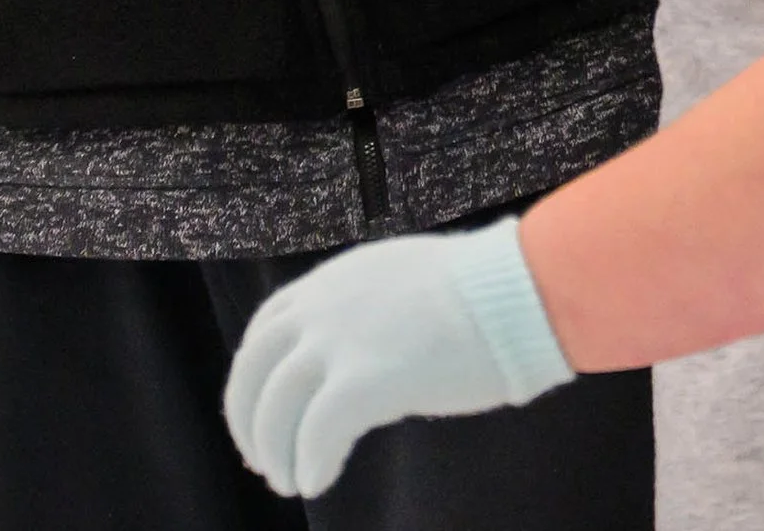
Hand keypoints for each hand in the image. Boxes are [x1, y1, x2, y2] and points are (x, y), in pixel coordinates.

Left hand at [224, 218, 573, 498]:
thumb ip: (364, 310)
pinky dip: (310, 464)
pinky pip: (316, 435)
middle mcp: (323, 307)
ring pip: (277, 410)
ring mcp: (340, 343)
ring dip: (277, 453)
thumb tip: (357, 353)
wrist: (513, 290)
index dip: (252, 378)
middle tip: (263, 462)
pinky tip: (319, 481)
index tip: (258, 414)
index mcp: (331, 281)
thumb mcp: (398, 281)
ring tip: (292, 481)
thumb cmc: (476, 289)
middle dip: (249, 422)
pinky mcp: (366, 381)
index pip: (264, 331)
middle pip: (254, 371)